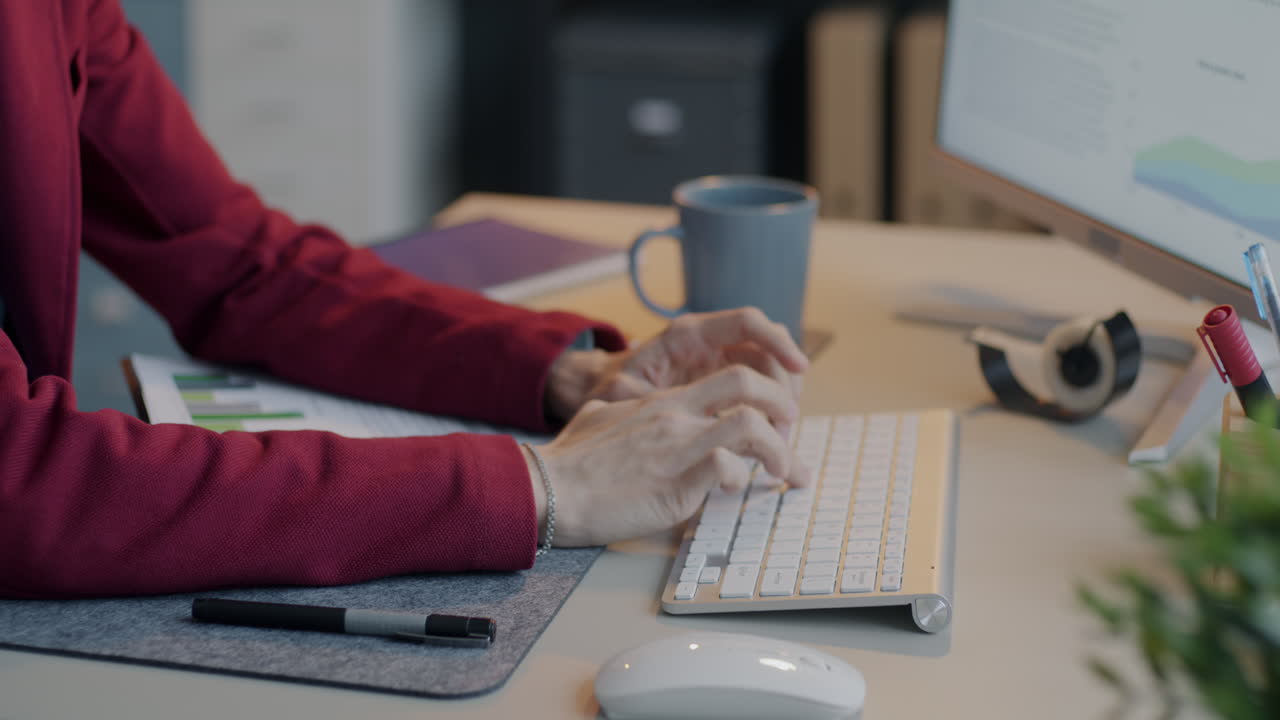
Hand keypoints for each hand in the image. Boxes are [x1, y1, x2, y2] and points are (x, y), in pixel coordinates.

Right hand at [525, 363, 811, 547]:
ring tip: (787, 472)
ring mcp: (679, 444)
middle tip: (793, 432)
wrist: (549, 488)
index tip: (777, 414)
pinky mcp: (677, 479)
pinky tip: (737, 492)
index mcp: (663, 400)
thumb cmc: (569, 462)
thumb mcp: (600, 420)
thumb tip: (632, 419)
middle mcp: (677, 414)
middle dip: (783, 405)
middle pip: (749, 382)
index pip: (728, 374)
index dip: (762, 389)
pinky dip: (742, 479)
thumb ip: (626, 414)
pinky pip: (728, 467)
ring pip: (751, 424)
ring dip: (780, 450)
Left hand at [546, 308, 808, 427]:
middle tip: (786, 424)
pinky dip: (771, 408)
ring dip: (783, 398)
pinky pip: (762, 387)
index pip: (747, 323)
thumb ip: (649, 398)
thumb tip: (681, 412)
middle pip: (768, 347)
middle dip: (785, 383)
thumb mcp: (623, 394)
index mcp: (688, 335)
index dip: (778, 342)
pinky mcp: (726, 381)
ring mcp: (721, 360)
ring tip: (779, 436)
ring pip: (771, 368)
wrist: (605, 391)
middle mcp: (710, 341)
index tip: (801, 368)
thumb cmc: (612, 390)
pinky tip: (769, 436)